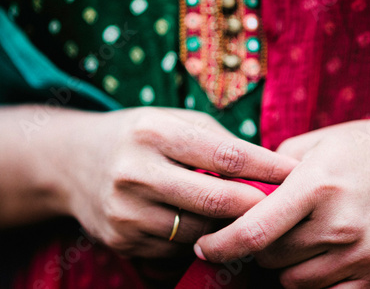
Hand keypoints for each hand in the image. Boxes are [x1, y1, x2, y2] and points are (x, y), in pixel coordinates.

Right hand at [56, 107, 297, 257]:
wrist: (74, 162)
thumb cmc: (137, 136)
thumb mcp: (173, 121)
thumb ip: (218, 142)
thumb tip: (268, 168)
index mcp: (153, 132)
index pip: (225, 154)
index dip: (267, 166)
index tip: (294, 174)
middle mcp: (135, 172)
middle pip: (215, 200)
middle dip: (256, 206)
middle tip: (280, 205)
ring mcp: (125, 211)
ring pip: (200, 231)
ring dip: (229, 226)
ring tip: (242, 215)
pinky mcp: (121, 239)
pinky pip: (177, 249)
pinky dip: (199, 240)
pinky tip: (204, 225)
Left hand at [194, 105, 369, 287]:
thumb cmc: (363, 146)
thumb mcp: (313, 144)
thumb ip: (272, 169)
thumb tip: (237, 189)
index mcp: (316, 185)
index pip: (255, 230)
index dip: (221, 244)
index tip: (203, 248)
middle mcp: (338, 223)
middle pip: (270, 257)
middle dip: (253, 248)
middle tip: (255, 231)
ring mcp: (360, 253)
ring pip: (293, 281)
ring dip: (281, 265)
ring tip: (290, 238)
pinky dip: (309, 280)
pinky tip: (310, 257)